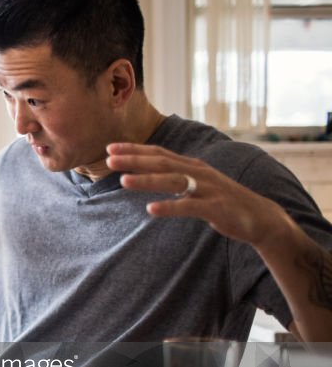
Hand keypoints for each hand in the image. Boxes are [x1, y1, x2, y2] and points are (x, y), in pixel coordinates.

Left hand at [106, 143, 286, 248]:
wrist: (259, 218)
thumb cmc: (222, 200)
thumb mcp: (197, 184)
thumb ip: (175, 177)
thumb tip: (148, 174)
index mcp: (191, 166)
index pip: (158, 153)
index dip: (134, 150)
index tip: (110, 149)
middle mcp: (198, 172)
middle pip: (162, 162)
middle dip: (134, 160)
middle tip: (108, 160)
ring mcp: (207, 189)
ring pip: (173, 181)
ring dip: (147, 180)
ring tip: (123, 181)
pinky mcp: (215, 208)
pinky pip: (189, 206)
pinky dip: (170, 207)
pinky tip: (151, 209)